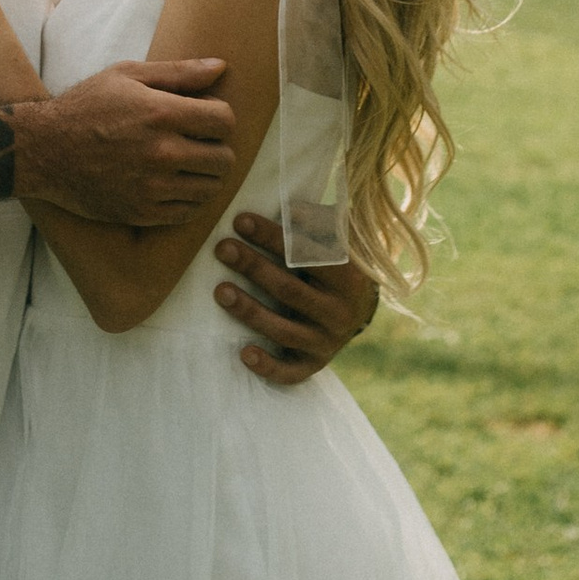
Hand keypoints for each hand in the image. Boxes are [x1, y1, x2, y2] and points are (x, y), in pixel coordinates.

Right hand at [13, 63, 236, 226]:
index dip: (220, 116)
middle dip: (217, 146)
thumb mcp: (127, 75)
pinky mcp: (142, 212)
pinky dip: (189, 198)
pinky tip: (173, 183)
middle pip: (224, 159)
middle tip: (198, 141)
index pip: (224, 121)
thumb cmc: (86, 106)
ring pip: (211, 188)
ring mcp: (152, 187)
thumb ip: (178, 72)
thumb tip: (221, 66)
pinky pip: (189, 212)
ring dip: (205, 174)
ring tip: (186, 162)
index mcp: (160, 113)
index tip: (204, 116)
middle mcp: (161, 153)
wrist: (44, 150)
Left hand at [215, 210, 379, 389]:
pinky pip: (290, 372)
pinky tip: (243, 353)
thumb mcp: (334, 242)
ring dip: (250, 311)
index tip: (240, 220)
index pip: (308, 255)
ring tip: (221, 291)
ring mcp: (327, 342)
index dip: (273, 237)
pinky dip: (268, 366)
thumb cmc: (334, 265)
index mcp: (348, 278)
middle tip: (222, 249)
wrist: (358, 310)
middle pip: (290, 291)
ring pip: (284, 330)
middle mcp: (340, 313)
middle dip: (253, 267)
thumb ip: (316, 225)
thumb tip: (289, 206)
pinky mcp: (314, 365)